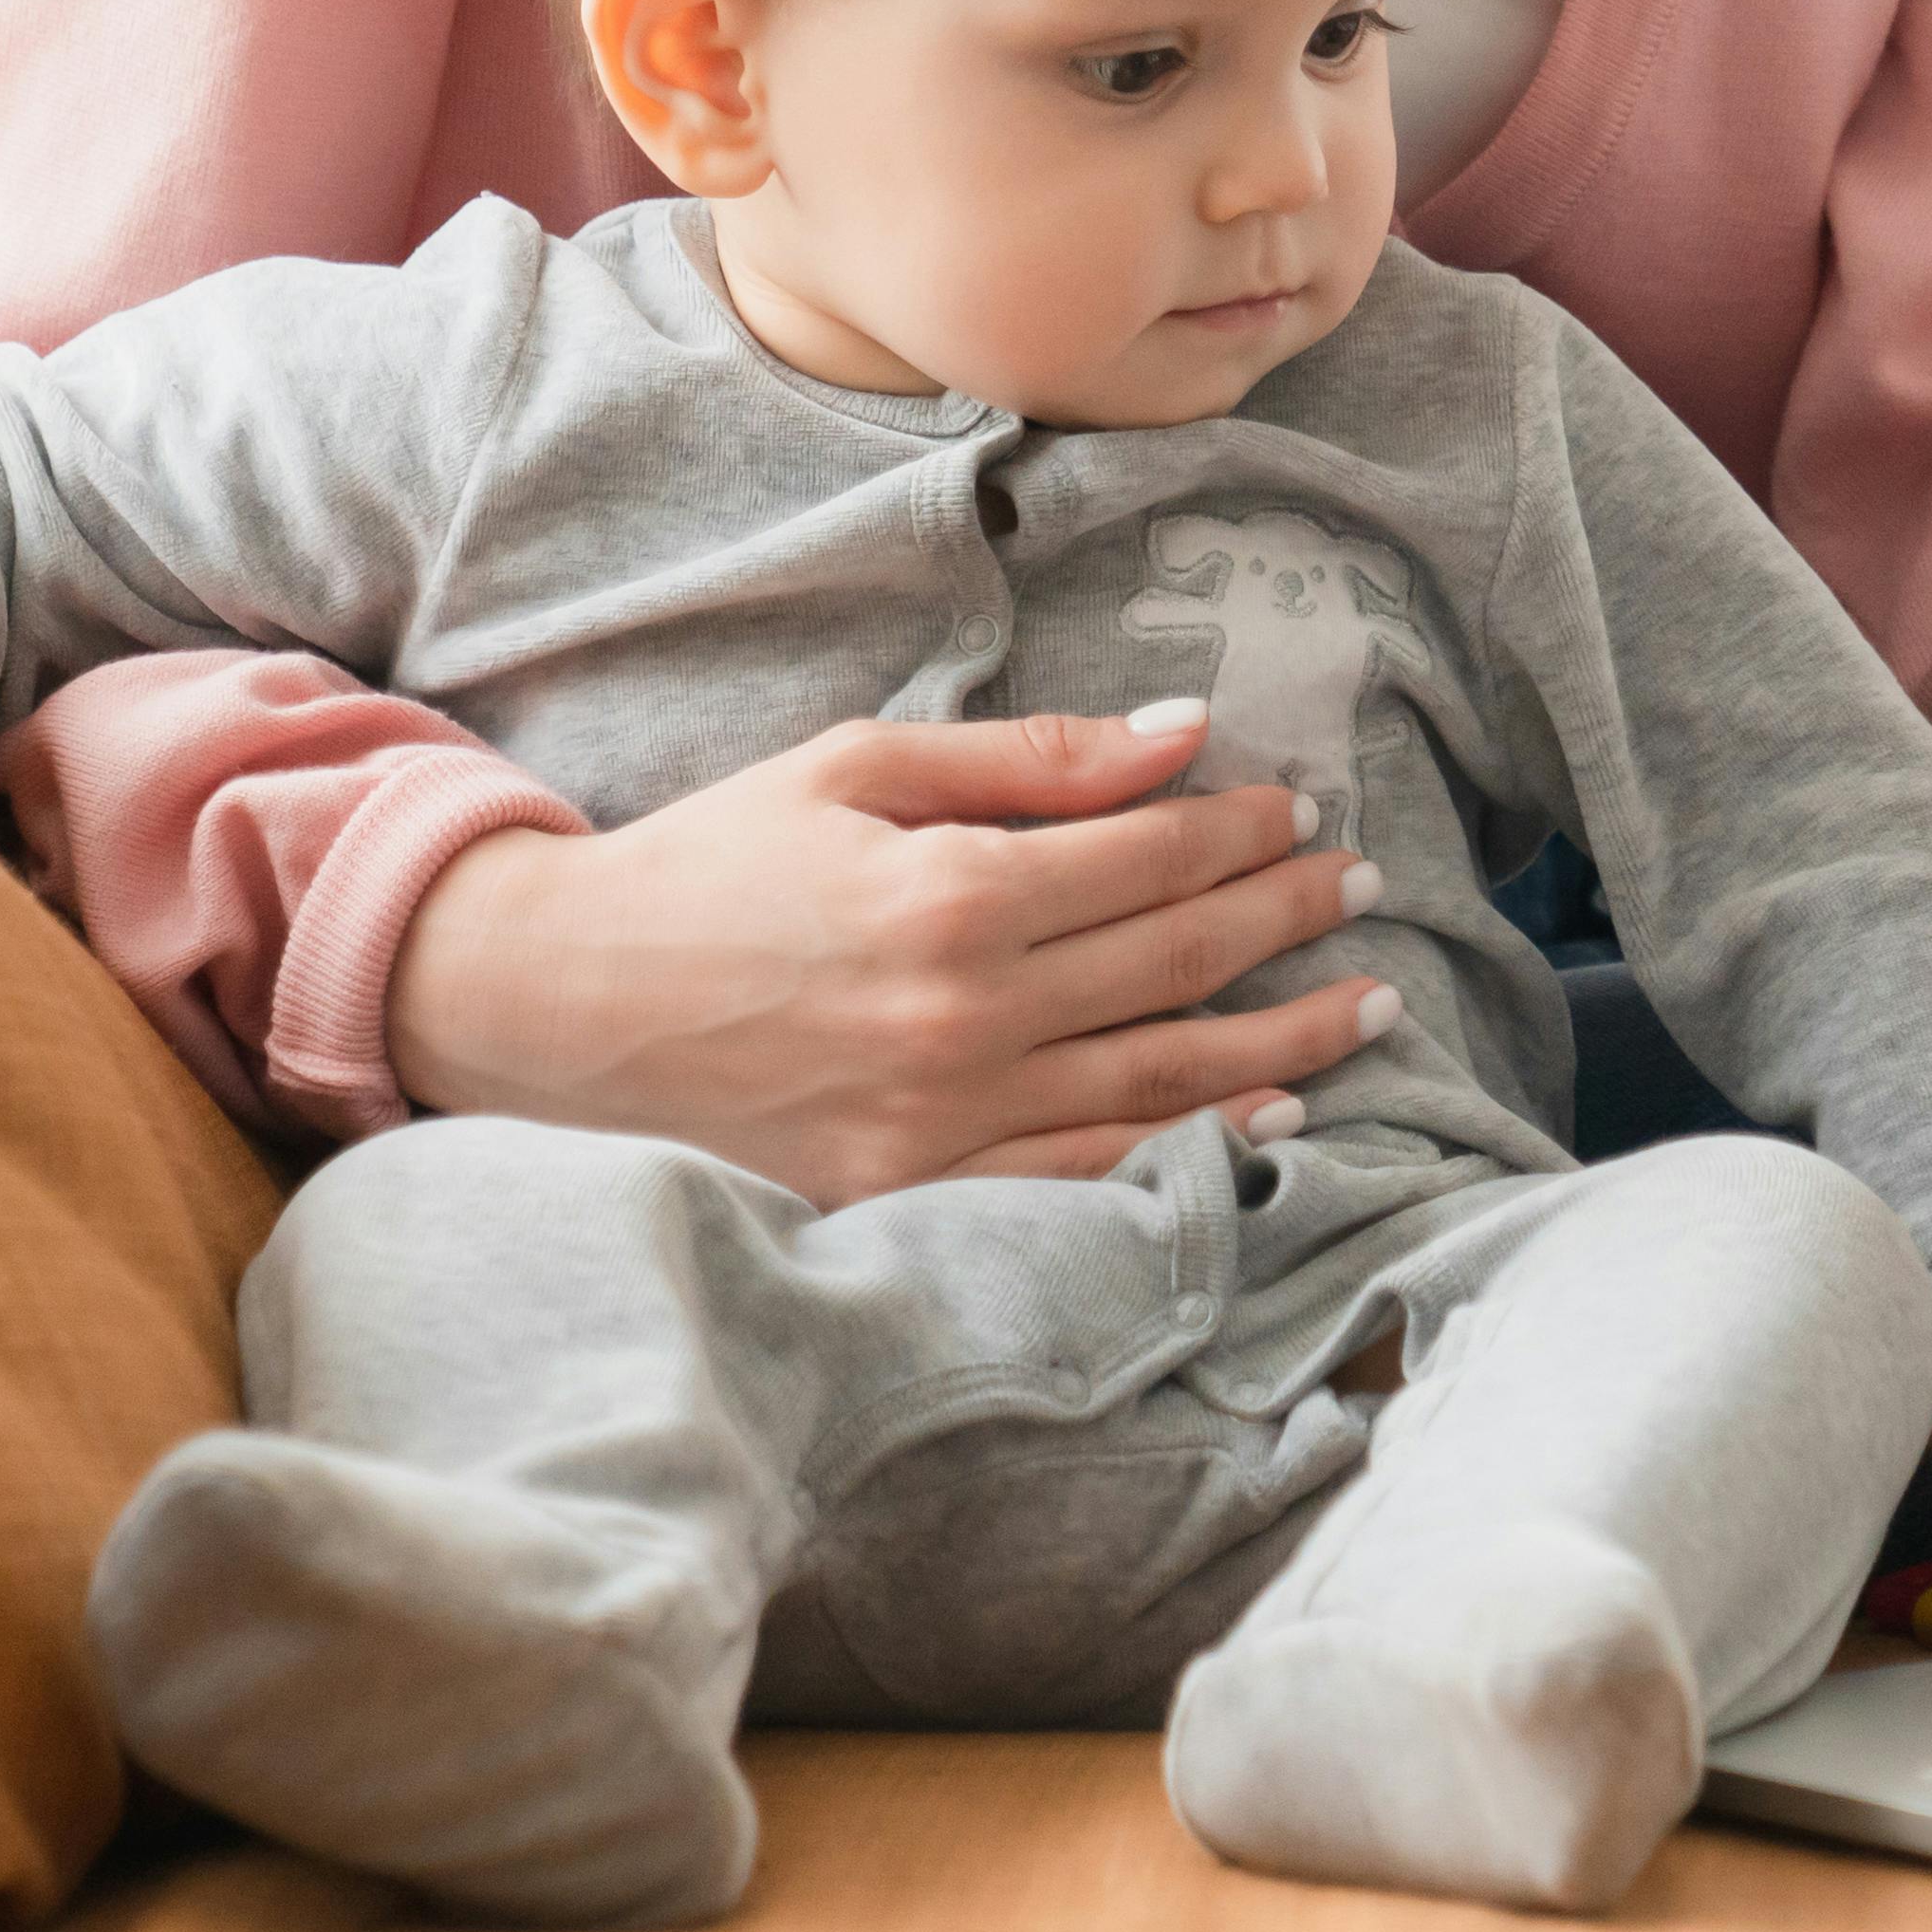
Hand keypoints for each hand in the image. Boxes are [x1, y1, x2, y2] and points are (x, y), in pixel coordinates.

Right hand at [383, 700, 1395, 1202]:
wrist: (563, 1004)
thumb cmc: (713, 864)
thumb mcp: (859, 769)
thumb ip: (1033, 760)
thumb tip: (1185, 735)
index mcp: (953, 896)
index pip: (1149, 860)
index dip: (1242, 835)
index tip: (1301, 814)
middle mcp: (964, 1017)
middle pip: (1175, 965)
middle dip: (1284, 922)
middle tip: (1363, 891)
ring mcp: (944, 1122)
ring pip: (1160, 1082)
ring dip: (1280, 1045)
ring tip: (1368, 1010)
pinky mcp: (916, 1195)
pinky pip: (1086, 1180)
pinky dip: (1190, 1156)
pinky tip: (1268, 1128)